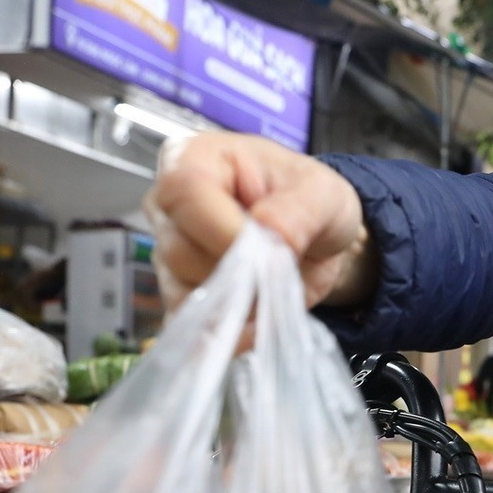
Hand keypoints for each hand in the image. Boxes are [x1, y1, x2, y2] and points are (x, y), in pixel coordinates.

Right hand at [146, 132, 375, 310]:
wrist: (316, 239)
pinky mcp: (180, 295)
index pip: (186, 193)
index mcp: (195, 160)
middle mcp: (169, 207)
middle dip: (241, 272)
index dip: (226, 230)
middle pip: (181, 250)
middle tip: (284, 270)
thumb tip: (269, 233)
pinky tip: (260, 323)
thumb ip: (299, 210)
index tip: (269, 250)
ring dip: (241, 302)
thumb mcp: (323, 194)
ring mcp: (169, 254)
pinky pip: (192, 324)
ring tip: (277, 285)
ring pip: (187, 291)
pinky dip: (231, 332)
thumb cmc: (310, 201)